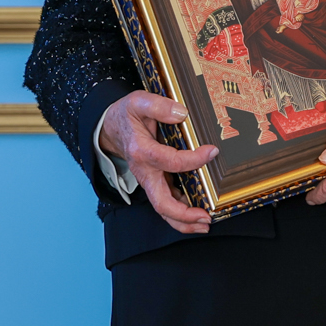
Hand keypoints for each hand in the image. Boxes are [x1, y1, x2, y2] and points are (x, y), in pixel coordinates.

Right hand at [98, 90, 217, 234]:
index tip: (213, 152)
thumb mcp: (139, 101)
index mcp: (141, 151)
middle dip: (183, 214)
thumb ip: (158, 106)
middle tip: (206, 217)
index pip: (169, 161)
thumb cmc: (127, 114)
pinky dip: (181, 212)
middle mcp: (144, 171)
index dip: (192, 159)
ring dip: (183, 220)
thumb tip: (181, 114)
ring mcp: (149, 180)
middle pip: (161, 202)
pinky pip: (167, 202)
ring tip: (205, 224)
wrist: (112, 126)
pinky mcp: (155, 182)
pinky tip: (198, 215)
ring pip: (163, 208)